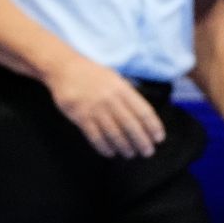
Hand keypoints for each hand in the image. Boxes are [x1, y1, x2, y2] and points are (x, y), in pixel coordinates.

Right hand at [43, 56, 165, 158]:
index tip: (159, 138)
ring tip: (130, 154)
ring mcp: (95, 108)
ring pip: (114, 134)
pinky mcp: (80, 117)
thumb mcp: (114, 78)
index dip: (153, 126)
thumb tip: (143, 116)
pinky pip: (95, 137)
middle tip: (147, 152)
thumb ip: (127, 95)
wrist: (64, 68)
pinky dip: (104, 147)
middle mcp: (110, 99)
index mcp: (122, 89)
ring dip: (125, 147)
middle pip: (131, 125)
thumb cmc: (92, 75)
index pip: (143, 111)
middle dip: (142, 141)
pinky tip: (110, 153)